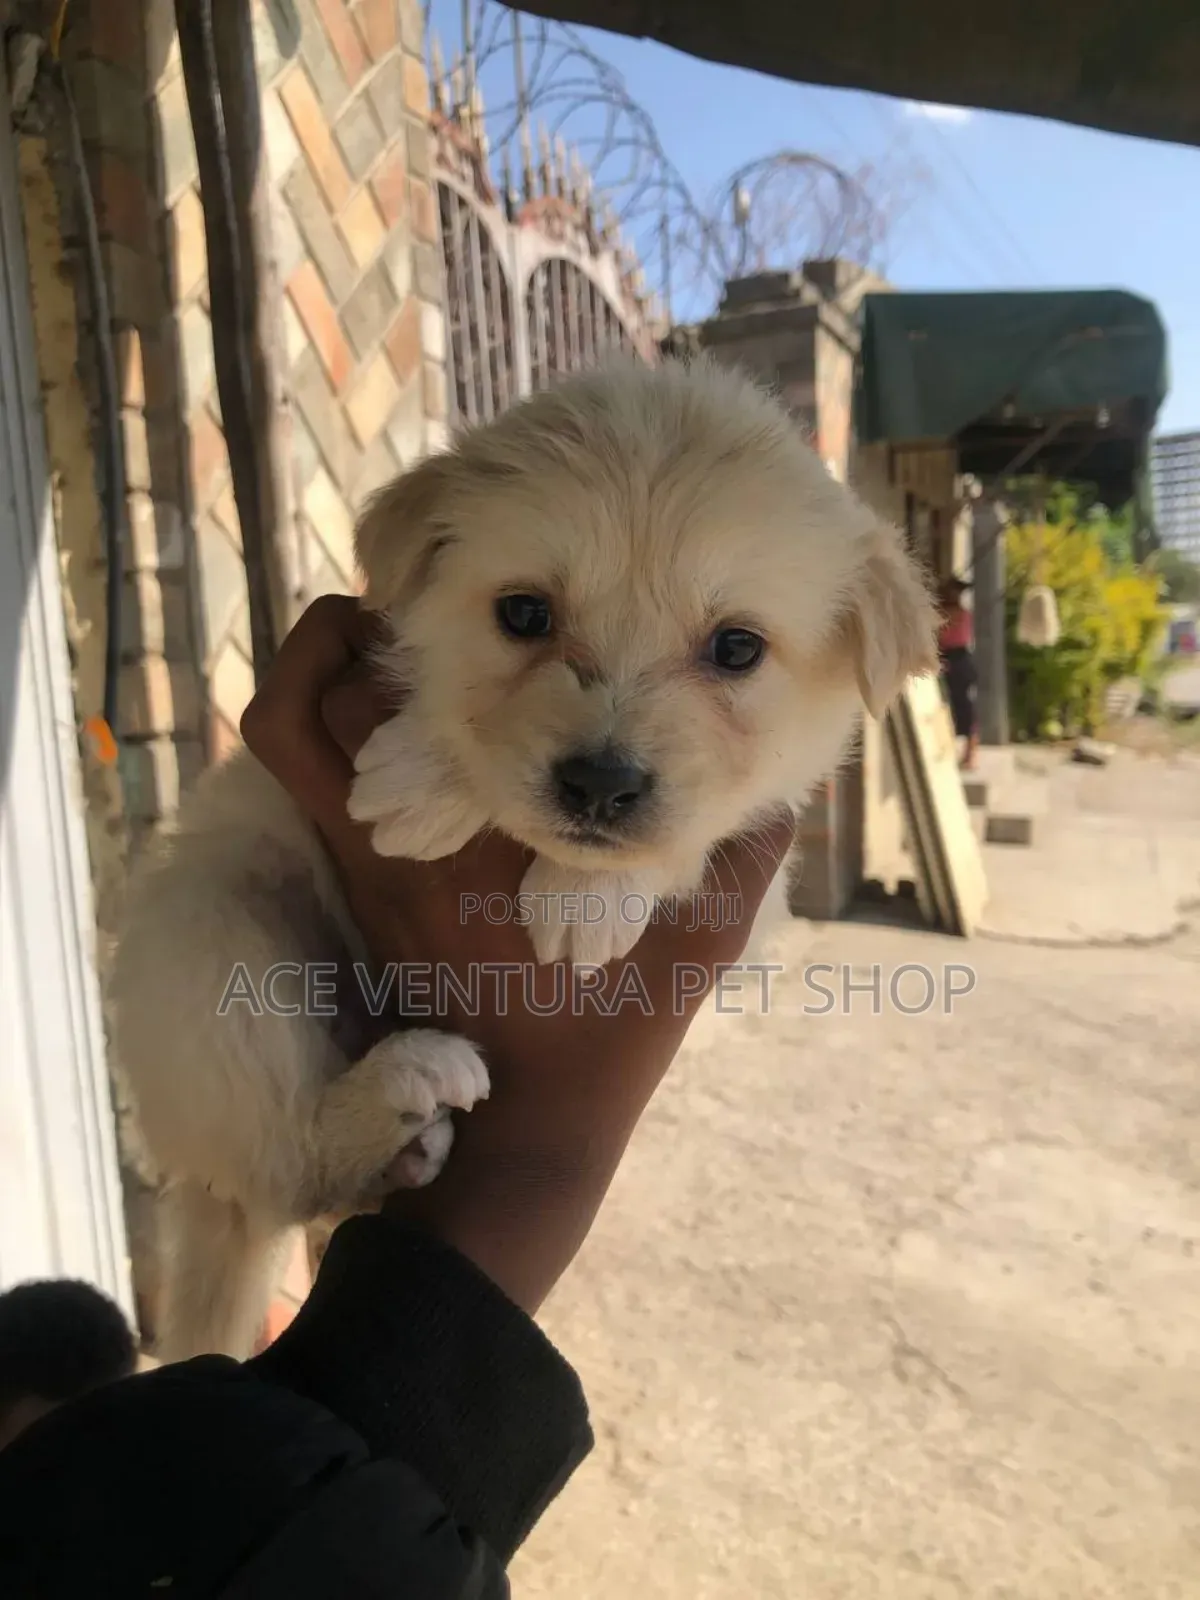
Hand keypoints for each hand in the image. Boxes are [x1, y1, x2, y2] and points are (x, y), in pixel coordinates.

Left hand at [242, 597, 794, 1312]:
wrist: (522, 1128)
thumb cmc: (611, 1037)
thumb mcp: (701, 941)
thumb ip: (742, 847)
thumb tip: (784, 771)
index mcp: (503, 827)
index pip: (442, 689)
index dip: (454, 612)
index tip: (505, 587)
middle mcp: (420, 829)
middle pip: (351, 686)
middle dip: (387, 630)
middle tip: (441, 604)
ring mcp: (371, 858)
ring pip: (305, 725)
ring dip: (340, 670)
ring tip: (403, 643)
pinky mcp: (356, 883)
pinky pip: (297, 781)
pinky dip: (314, 729)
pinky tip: (383, 722)